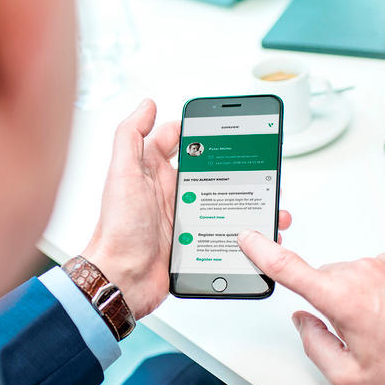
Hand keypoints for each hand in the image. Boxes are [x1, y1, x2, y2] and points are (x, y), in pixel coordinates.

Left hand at [82, 99, 290, 318]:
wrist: (122, 280)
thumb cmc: (118, 230)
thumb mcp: (122, 174)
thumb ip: (130, 135)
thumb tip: (146, 104)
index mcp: (152, 171)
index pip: (178, 141)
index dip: (198, 130)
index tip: (221, 125)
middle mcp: (168, 192)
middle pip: (207, 169)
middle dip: (233, 164)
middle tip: (257, 161)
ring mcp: (182, 217)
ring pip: (220, 200)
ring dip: (244, 198)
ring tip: (266, 195)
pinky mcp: (193, 242)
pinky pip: (221, 229)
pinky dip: (241, 228)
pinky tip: (255, 228)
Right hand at [237, 231, 384, 384]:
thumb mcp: (347, 377)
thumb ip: (312, 345)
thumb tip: (304, 320)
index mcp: (342, 298)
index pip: (289, 268)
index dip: (264, 251)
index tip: (250, 238)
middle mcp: (363, 272)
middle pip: (326, 279)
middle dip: (333, 301)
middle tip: (360, 331)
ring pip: (355, 274)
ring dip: (361, 294)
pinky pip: (381, 268)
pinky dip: (384, 287)